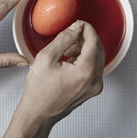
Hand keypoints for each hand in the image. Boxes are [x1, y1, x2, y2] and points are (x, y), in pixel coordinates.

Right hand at [3, 21, 104, 137]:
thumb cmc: (39, 92)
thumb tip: (74, 28)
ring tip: (67, 48)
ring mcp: (94, 87)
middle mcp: (95, 81)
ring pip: (97, 59)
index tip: (78, 23)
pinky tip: (69, 59)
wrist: (38, 114)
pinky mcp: (90, 90)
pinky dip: (84, 60)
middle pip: (98, 49)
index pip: (93, 41)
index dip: (86, 28)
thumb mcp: (46, 58)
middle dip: (85, 38)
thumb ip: (63, 39)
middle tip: (72, 33)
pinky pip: (93, 69)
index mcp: (86, 71)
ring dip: (84, 49)